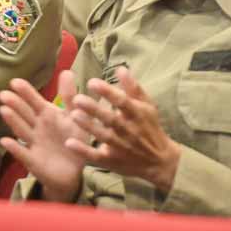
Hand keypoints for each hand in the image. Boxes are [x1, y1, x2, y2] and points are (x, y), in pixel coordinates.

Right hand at [0, 71, 88, 202]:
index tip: (14, 82)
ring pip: (22, 130)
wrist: (73, 172)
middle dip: (15, 104)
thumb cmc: (72, 140)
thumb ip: (70, 96)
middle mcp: (37, 127)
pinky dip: (14, 148)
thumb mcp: (74, 117)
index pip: (34, 101)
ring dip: (13, 121)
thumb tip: (66, 71)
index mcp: (47, 115)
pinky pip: (23, 154)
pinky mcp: (33, 161)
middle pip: (24, 114)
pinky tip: (5, 141)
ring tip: (3, 110)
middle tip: (3, 94)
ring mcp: (33, 144)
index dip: (25, 92)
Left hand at [67, 67, 181, 193]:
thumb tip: (121, 69)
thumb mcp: (147, 106)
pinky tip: (69, 143)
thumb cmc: (150, 127)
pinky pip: (96, 157)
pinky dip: (84, 151)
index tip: (92, 82)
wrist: (160, 162)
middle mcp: (129, 131)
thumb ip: (133, 88)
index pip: (122, 102)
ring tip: (73, 115)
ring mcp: (121, 147)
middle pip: (111, 119)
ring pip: (103, 137)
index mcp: (137, 115)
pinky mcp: (112, 161)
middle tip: (77, 99)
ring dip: (88, 127)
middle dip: (94, 110)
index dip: (108, 92)